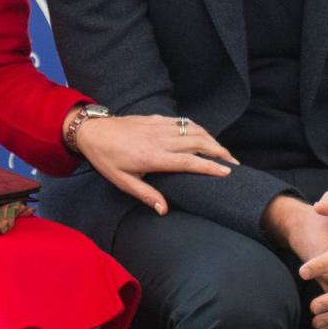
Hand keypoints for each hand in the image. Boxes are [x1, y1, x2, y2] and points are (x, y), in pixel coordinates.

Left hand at [73, 114, 236, 215]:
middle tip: (234, 163)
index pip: (189, 162)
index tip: (227, 172)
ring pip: (192, 129)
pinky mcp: (155, 118)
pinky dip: (196, 128)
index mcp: (153, 157)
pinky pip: (181, 121)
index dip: (210, 166)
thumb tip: (164, 210)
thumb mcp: (122, 181)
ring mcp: (159, 126)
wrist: (93, 131)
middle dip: (219, 151)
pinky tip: (203, 134)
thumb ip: (146, 194)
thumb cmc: (106, 159)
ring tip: (224, 151)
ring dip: (211, 139)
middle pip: (197, 142)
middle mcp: (160, 139)